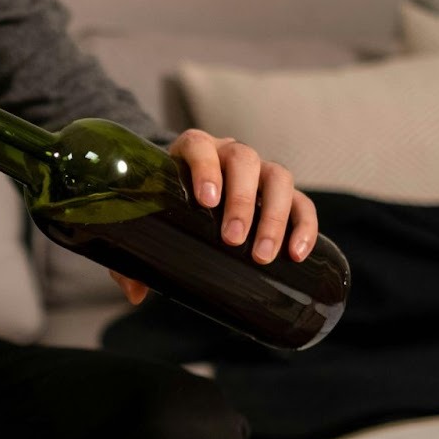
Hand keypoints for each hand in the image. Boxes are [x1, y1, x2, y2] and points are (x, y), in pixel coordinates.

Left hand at [110, 129, 319, 304]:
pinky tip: (298, 253)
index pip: (199, 145)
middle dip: (242, 200)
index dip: (205, 167)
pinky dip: (304, 226)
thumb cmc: (167, 208)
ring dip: (274, 216)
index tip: (207, 200)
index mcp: (193, 151)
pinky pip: (302, 203)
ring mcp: (260, 172)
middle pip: (245, 160)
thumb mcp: (149, 225)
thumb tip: (135, 293)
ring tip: (263, 255)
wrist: (191, 198)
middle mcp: (230, 154)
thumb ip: (133, 257)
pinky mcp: (282, 195)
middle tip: (233, 239)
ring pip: (278, 178)